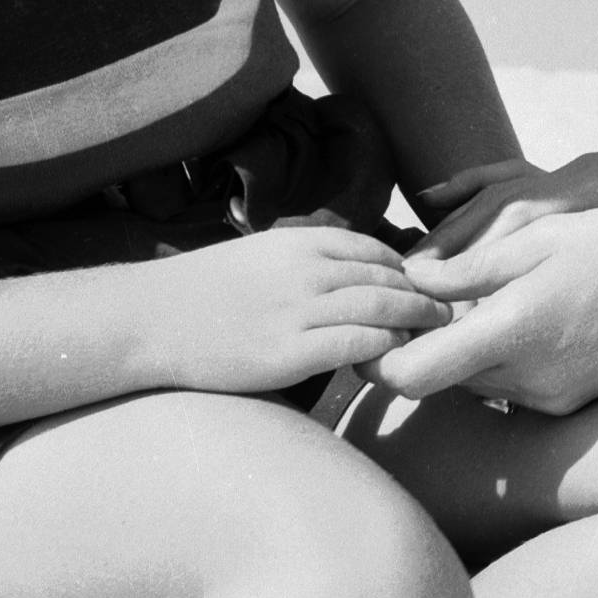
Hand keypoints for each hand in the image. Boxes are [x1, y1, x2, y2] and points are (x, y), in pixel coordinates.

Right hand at [127, 227, 450, 393]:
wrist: (148, 319)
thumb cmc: (202, 291)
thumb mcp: (262, 255)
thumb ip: (306, 260)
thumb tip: (349, 275)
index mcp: (302, 242)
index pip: (377, 251)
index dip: (407, 271)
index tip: (423, 287)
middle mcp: (308, 270)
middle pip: (390, 279)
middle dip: (424, 296)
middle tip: (449, 310)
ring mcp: (300, 310)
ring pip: (384, 309)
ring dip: (416, 321)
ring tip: (435, 332)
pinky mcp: (290, 352)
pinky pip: (358, 345)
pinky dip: (385, 348)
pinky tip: (394, 354)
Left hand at [369, 207, 597, 413]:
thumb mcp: (547, 237)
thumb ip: (473, 266)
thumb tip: (409, 279)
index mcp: (515, 331)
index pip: (409, 374)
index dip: (377, 355)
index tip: (376, 319)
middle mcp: (528, 379)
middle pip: (438, 377)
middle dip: (422, 341)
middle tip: (424, 289)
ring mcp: (552, 398)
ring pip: (476, 379)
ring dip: (466, 345)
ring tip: (486, 292)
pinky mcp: (574, 403)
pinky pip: (515, 383)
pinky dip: (506, 353)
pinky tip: (536, 311)